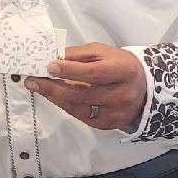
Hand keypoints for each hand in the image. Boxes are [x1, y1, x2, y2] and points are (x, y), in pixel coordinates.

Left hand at [24, 43, 147, 130]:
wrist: (143, 88)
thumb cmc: (120, 66)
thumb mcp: (103, 52)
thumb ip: (78, 55)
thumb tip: (53, 58)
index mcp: (124, 71)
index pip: (93, 73)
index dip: (69, 70)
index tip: (49, 66)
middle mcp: (122, 94)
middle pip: (81, 94)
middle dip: (53, 87)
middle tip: (34, 81)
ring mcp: (116, 112)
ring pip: (77, 108)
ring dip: (55, 97)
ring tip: (40, 87)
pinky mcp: (108, 124)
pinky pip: (81, 116)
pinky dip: (65, 106)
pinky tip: (56, 97)